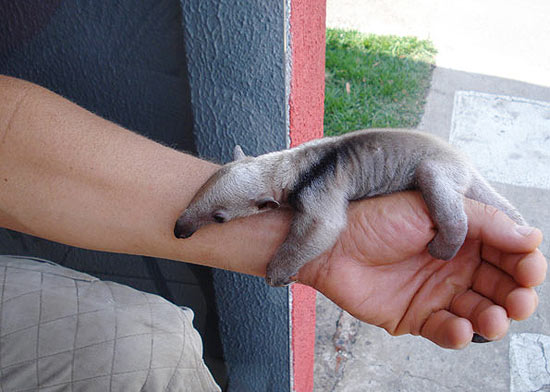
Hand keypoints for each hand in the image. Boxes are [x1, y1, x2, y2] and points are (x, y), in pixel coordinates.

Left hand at [298, 191, 546, 348]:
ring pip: (481, 313)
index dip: (525, 264)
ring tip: (491, 318)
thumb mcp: (432, 209)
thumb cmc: (377, 218)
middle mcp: (456, 265)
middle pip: (501, 287)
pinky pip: (447, 331)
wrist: (332, 244)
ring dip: (493, 319)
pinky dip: (458, 334)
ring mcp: (437, 292)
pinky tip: (460, 328)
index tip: (529, 269)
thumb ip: (482, 222)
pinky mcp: (417, 316)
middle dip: (516, 296)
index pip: (509, 253)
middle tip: (518, 300)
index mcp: (464, 236)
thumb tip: (532, 237)